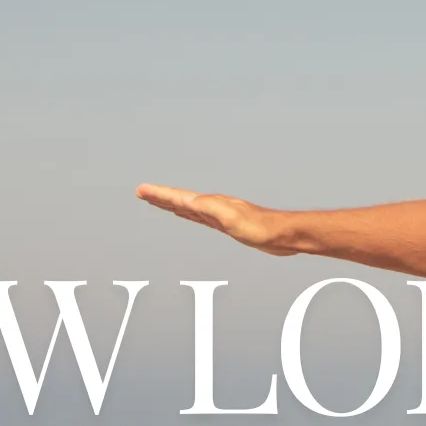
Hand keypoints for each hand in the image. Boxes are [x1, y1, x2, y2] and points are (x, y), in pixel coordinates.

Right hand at [135, 184, 296, 254]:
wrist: (283, 235)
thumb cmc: (261, 227)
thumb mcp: (232, 218)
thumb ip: (211, 209)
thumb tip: (187, 202)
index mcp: (212, 204)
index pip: (180, 197)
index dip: (159, 194)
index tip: (141, 190)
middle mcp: (214, 207)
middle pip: (181, 200)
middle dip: (161, 197)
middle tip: (142, 192)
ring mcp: (220, 215)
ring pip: (189, 208)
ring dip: (172, 203)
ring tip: (158, 200)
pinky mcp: (227, 225)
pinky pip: (200, 217)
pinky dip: (188, 214)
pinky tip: (186, 214)